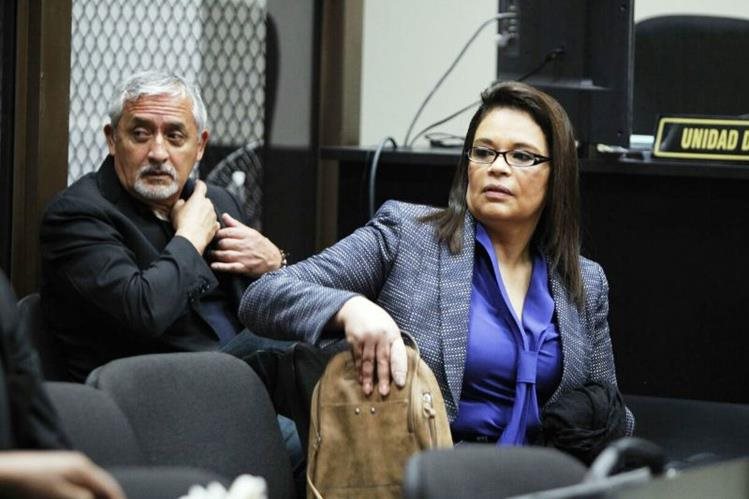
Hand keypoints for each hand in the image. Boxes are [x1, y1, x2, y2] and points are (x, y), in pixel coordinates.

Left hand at [0, 451, 124, 498]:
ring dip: (93, 495)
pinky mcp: (52, 470)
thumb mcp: (63, 497)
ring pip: (87, 484)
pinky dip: (80, 493)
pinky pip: (75, 483)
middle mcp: (77, 463)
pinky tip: (76, 497)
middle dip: (106, 497)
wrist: (2, 473)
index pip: (109, 486)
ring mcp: (64, 465)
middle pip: (99, 483)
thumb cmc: (29, 485)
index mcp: (83, 468)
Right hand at [171, 180, 219, 253]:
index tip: (197, 184)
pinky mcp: (216, 226)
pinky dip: (208, 223)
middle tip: (191, 209)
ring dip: (204, 214)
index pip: (201, 186)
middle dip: (199, 203)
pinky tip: (200, 228)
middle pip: (205, 200)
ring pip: (209, 211)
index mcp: (198, 198)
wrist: (191, 239)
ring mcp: (213, 215)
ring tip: (194, 221)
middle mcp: (208, 205)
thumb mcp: (175, 209)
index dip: (198, 184)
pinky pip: (212, 222)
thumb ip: (180, 202)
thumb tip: (183, 202)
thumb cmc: (183, 223)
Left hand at [210, 213, 282, 276]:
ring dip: (215, 255)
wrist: (274, 260)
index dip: (218, 234)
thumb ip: (236, 225)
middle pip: (224, 243)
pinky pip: (230, 267)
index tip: (214, 235)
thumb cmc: (261, 245)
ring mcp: (245, 257)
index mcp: (247, 235)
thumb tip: (224, 216)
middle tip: (212, 245)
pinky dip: (221, 267)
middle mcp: (246, 245)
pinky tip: (214, 265)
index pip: (227, 232)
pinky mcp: (245, 268)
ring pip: (225, 255)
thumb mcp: (251, 232)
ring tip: (211, 254)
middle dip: (216, 244)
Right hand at [333, 296, 406, 395]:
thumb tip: (399, 371)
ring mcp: (366, 337)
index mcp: (393, 334)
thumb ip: (394, 347)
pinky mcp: (354, 339)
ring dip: (368, 377)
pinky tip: (360, 380)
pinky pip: (358, 358)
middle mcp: (381, 335)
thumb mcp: (390, 329)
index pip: (398, 354)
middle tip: (384, 393)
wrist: (356, 307)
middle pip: (383, 360)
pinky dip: (359, 370)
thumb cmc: (377, 322)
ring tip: (368, 391)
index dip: (399, 369)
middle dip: (383, 378)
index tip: (400, 383)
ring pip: (368, 361)